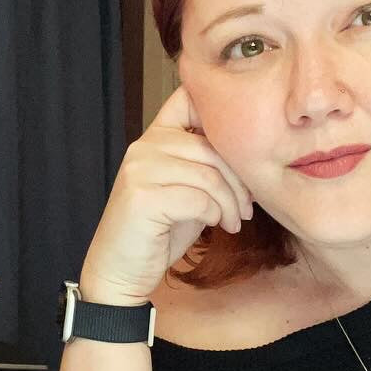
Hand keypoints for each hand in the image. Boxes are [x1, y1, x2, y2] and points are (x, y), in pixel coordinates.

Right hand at [80, 87, 253, 305]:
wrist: (121, 272)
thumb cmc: (159, 232)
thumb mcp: (187, 191)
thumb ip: (206, 166)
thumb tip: (250, 154)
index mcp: (154, 138)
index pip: (188, 99)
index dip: (222, 114)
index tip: (242, 150)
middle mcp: (144, 147)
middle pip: (211, 146)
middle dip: (239, 180)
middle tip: (247, 207)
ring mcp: (140, 170)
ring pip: (208, 174)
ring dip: (231, 202)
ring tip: (234, 221)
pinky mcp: (142, 197)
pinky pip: (199, 199)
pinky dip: (217, 215)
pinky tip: (220, 227)